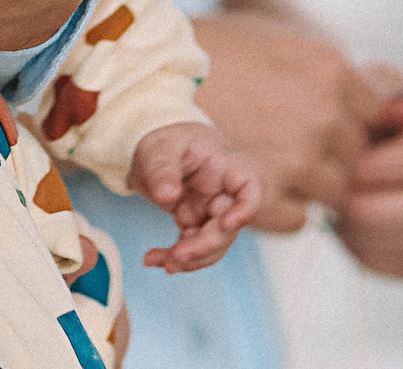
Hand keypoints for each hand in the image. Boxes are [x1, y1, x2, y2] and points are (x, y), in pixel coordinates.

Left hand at [128, 121, 260, 272]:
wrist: (157, 152)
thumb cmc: (167, 140)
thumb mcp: (160, 147)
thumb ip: (163, 168)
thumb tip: (168, 196)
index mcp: (224, 166)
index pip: (249, 186)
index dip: (246, 208)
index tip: (228, 223)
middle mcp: (223, 192)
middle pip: (228, 226)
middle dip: (204, 246)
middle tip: (175, 257)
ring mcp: (212, 210)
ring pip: (213, 244)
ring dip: (189, 259)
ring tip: (157, 261)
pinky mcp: (197, 224)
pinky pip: (193, 247)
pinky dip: (175, 256)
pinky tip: (154, 259)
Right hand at [186, 11, 379, 231]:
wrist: (144, 75)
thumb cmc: (215, 52)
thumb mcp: (284, 39)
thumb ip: (335, 70)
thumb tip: (388, 99)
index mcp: (332, 69)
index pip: (375, 114)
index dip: (348, 121)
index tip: (321, 119)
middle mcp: (323, 114)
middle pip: (356, 156)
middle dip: (330, 154)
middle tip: (287, 140)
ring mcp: (298, 158)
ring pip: (334, 191)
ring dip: (308, 184)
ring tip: (268, 160)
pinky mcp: (267, 195)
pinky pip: (301, 218)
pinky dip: (282, 206)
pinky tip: (252, 177)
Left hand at [333, 64, 402, 277]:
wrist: (330, 128)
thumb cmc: (339, 103)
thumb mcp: (350, 83)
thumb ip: (365, 93)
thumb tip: (378, 110)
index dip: (380, 167)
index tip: (344, 166)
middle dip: (371, 206)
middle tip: (332, 198)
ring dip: (366, 230)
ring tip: (333, 209)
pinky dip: (367, 251)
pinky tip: (343, 227)